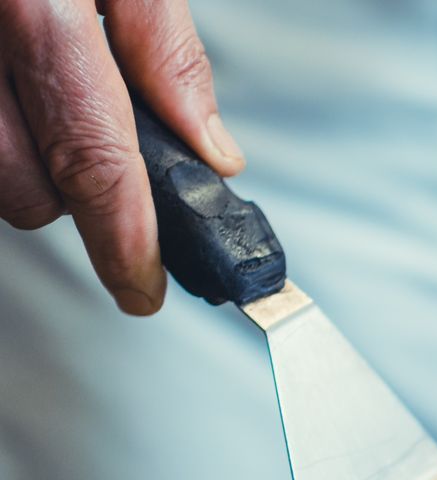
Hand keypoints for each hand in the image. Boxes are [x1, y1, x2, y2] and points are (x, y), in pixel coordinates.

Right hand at [0, 0, 241, 313]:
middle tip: (109, 160)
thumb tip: (210, 151)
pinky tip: (12, 100)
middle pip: (21, 180)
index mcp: (31, 0)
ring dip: (21, 168)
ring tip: (45, 105)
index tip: (145, 286)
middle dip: (70, 193)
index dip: (125, 234)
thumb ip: (161, 42)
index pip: (90, 145)